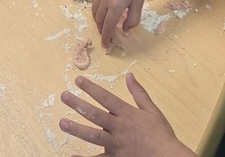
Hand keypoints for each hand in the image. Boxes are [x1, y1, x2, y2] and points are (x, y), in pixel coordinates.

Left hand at [59, 75, 193, 156]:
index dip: (91, 88)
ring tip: (62, 123)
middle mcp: (118, 127)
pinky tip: (71, 155)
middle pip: (95, 114)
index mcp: (127, 114)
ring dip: (76, 128)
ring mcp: (115, 144)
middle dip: (78, 104)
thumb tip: (130, 75)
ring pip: (92, 135)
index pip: (105, 98)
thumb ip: (139, 93)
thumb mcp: (152, 111)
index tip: (78, 80)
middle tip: (64, 96)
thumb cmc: (161, 135)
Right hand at [90, 0, 151, 48]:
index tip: (105, 44)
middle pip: (98, 20)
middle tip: (106, 34)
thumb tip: (125, 30)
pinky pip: (94, 1)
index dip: (106, 37)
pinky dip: (96, 8)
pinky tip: (102, 9)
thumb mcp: (138, 4)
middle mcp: (104, 0)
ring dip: (97, 19)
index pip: (108, 26)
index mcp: (115, 6)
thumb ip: (132, 20)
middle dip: (101, 29)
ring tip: (103, 23)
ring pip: (94, 10)